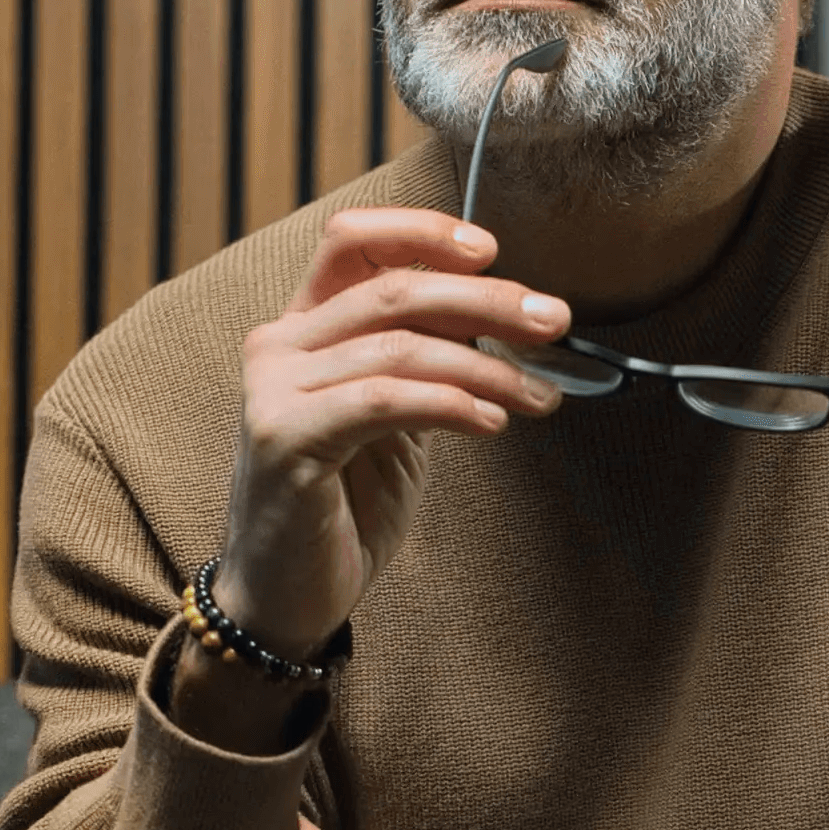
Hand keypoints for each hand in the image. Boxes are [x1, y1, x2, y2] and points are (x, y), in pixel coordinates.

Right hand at [213, 209, 570, 661]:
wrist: (286, 596)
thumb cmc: (344, 508)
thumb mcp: (397, 419)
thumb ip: (427, 361)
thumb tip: (504, 316)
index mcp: (304, 328)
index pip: (352, 241)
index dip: (422, 233)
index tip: (489, 249)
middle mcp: (279, 345)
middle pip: (392, 289)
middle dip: (487, 300)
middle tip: (554, 319)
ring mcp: (274, 389)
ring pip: (399, 346)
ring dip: (487, 369)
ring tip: (539, 397)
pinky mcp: (284, 437)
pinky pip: (384, 400)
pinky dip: (449, 403)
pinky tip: (492, 424)